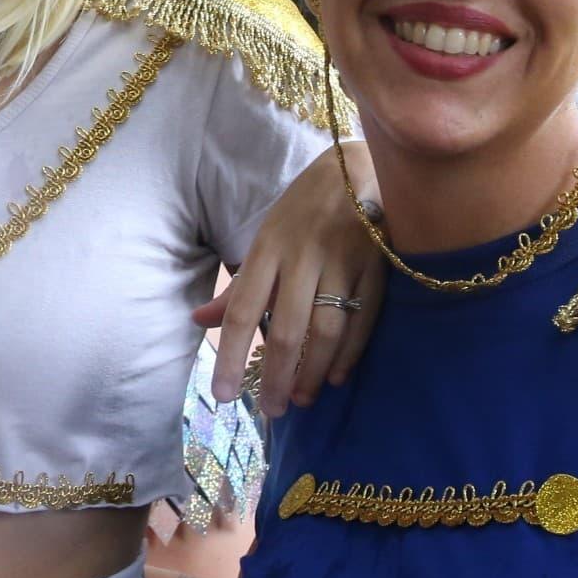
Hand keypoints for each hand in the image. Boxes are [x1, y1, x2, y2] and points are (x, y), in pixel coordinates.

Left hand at [194, 143, 385, 417]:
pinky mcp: (379, 264)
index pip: (241, 310)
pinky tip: (335, 377)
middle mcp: (303, 254)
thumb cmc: (304, 212)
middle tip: (270, 411)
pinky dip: (350, 353)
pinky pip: (365, 318)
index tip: (221, 395)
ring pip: (326, 328)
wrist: (362, 166)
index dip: (228, 355)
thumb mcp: (265, 240)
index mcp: (268, 247)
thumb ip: (238, 287)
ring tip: (299, 399)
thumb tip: (198, 322)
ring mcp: (344, 260)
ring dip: (311, 371)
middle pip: (285, 327)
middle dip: (274, 375)